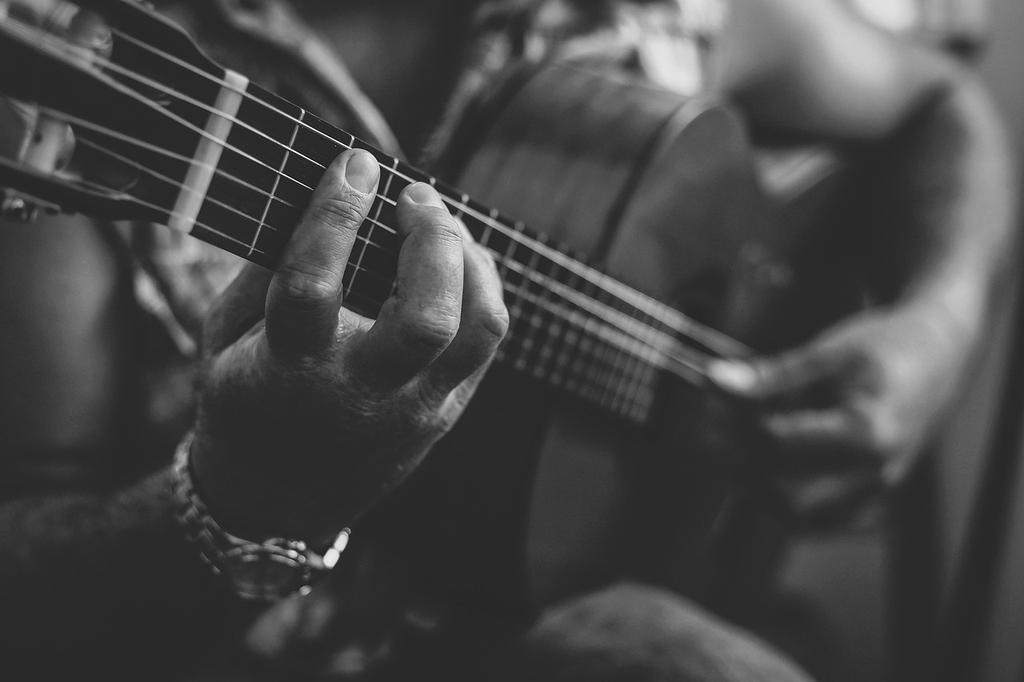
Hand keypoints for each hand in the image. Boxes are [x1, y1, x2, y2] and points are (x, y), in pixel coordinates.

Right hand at [190, 149, 508, 539]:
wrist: (276, 500)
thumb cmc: (246, 403)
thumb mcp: (224, 339)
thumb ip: (262, 272)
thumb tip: (315, 199)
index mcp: (290, 372)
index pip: (315, 286)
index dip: (335, 215)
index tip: (353, 163)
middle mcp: (361, 394)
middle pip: (426, 318)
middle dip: (431, 242)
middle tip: (416, 196)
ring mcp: (413, 409)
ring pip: (476, 331)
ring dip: (471, 263)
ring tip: (444, 224)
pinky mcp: (444, 413)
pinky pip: (486, 344)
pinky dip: (482, 289)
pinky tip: (460, 260)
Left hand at [708, 299, 974, 520]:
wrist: (936, 356)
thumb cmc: (885, 347)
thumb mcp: (827, 351)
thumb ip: (770, 375)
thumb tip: (714, 381)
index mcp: (868, 435)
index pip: (777, 446)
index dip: (734, 424)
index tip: (714, 398)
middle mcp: (876, 476)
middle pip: (784, 495)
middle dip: (740, 465)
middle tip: (716, 429)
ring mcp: (878, 496)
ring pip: (798, 521)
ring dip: (757, 492)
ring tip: (738, 449)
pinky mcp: (873, 504)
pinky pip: (818, 524)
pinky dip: (783, 506)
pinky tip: (765, 472)